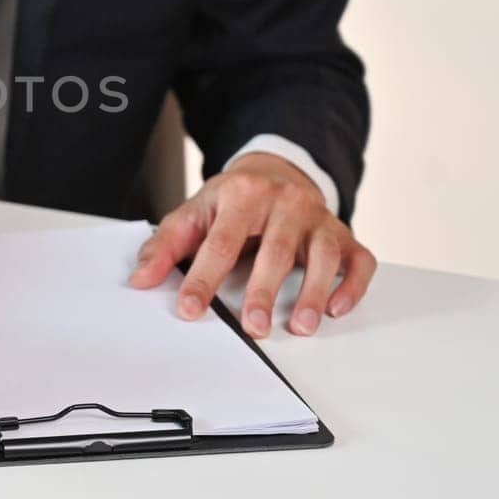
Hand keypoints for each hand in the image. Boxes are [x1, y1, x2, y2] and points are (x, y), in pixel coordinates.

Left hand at [128, 153, 376, 337]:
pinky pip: (358, 259)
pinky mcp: (343, 234)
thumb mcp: (194, 212)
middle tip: (253, 328)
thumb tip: (141, 279)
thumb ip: (165, 245)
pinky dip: (351, 285)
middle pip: (275, 249)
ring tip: (300, 326)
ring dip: (313, 292)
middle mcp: (285, 202)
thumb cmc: (233, 200)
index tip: (191, 309)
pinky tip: (336, 307)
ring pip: (322, 254)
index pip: (222, 241)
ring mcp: (318, 218)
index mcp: (243, 194)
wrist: (276, 170)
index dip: (205, 278)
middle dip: (264, 291)